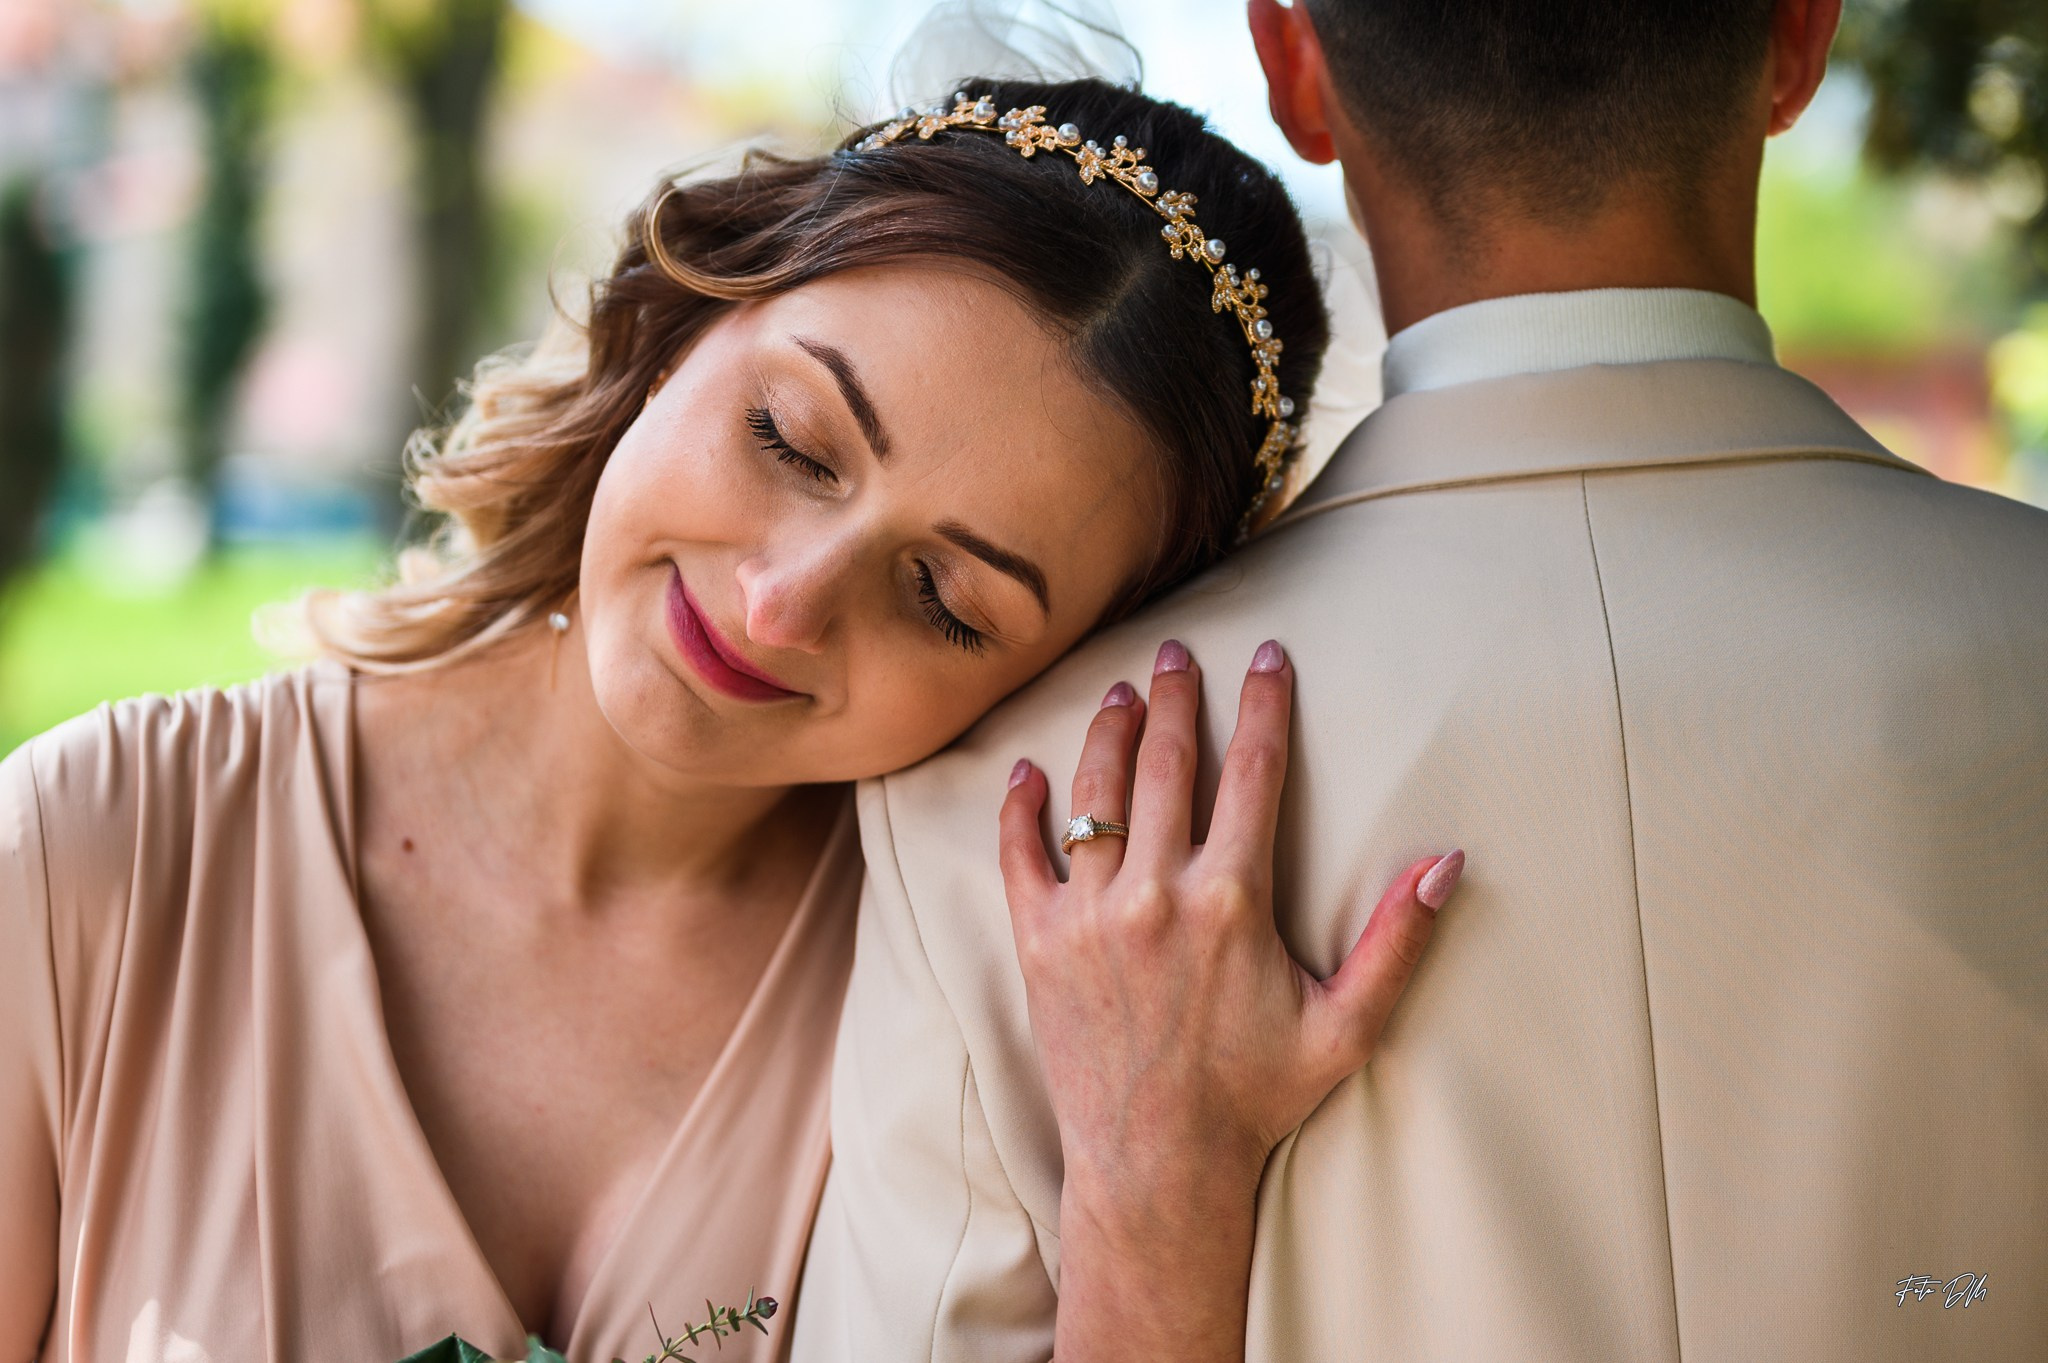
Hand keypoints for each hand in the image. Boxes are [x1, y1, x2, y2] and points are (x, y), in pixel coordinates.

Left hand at [1001, 637, 1461, 1231]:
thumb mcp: (1346, 1026)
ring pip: (1095, 796)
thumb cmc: (1255, 1095)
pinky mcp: (1040, 945)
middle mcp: (1156, 894)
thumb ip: (1397, 941)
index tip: (1266, 656)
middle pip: (1166, 765)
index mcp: (1232, 901)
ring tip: (1116, 693)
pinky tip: (1028, 773)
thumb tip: (1448, 863)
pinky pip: (1020, 858)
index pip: (1253, 773)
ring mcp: (1090, 916)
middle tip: (1173, 651)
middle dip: (1173, 698)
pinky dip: (1020, 810)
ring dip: (1107, 735)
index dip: (1263, 705)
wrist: (1157, 1162)